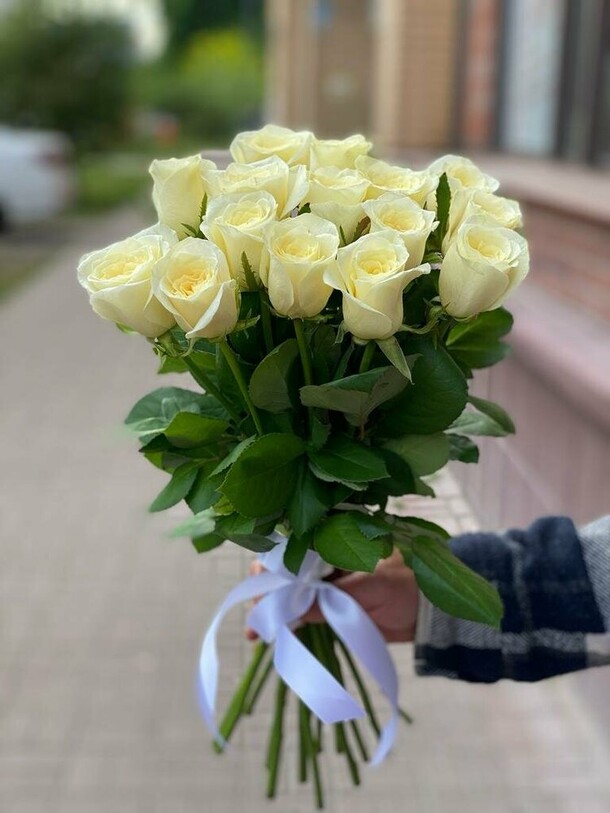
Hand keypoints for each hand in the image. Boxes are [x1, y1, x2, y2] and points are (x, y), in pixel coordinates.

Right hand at [246, 549, 418, 643]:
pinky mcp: (328, 606)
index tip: (260, 584)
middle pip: (284, 570)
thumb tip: (296, 609)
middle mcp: (325, 558)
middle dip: (266, 589)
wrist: (428, 614)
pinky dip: (284, 623)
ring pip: (288, 593)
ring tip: (254, 630)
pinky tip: (265, 636)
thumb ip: (336, 595)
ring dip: (270, 609)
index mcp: (336, 539)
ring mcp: (325, 583)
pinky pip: (300, 613)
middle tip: (256, 612)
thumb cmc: (407, 586)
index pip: (295, 546)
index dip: (273, 565)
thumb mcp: (373, 587)